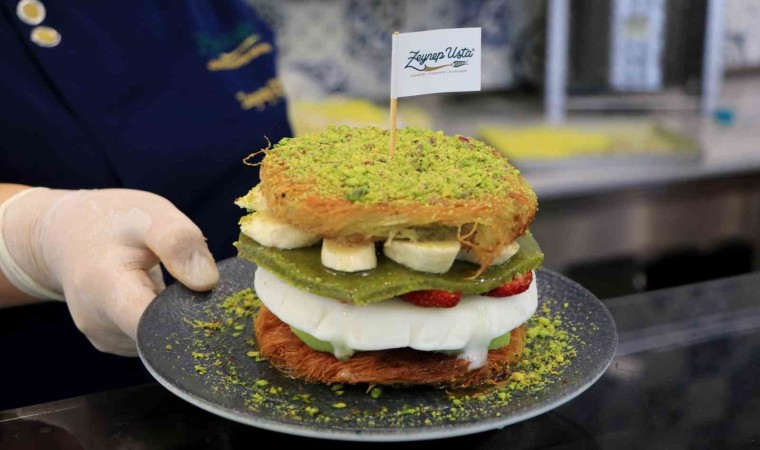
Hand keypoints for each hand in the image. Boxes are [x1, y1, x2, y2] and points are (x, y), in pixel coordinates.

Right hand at [0, 188, 218, 354]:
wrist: (68, 234)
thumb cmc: (114, 221)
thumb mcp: (150, 215)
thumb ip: (178, 243)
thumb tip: (207, 282)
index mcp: (106, 288)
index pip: (152, 328)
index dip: (189, 323)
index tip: (213, 307)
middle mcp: (100, 323)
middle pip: (161, 338)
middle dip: (189, 318)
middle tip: (198, 285)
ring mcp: (105, 337)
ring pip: (160, 341)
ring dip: (178, 319)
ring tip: (175, 284)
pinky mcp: (114, 342)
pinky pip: (152, 340)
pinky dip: (166, 322)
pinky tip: (163, 298)